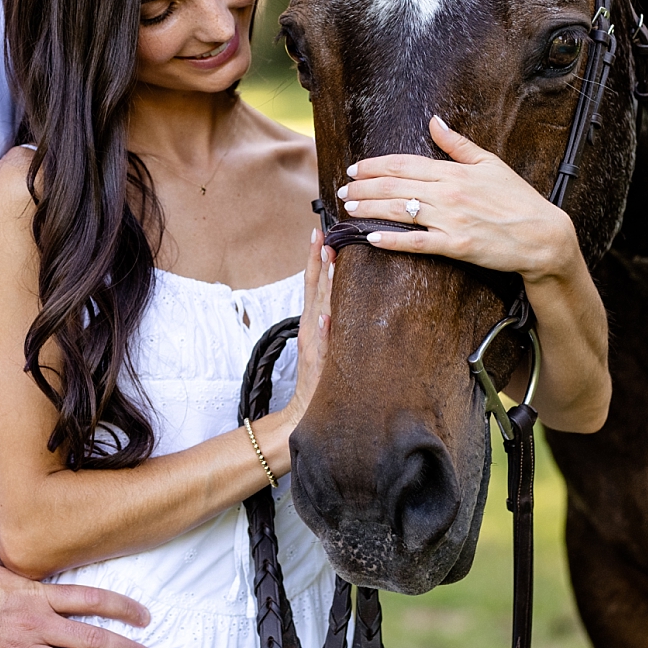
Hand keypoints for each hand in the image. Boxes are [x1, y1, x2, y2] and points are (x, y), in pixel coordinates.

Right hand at [285, 228, 333, 425]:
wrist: (305, 414)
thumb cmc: (320, 380)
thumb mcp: (325, 345)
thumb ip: (331, 323)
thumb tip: (342, 301)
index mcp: (311, 322)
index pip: (312, 284)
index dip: (314, 258)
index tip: (319, 233)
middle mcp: (310, 328)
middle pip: (313, 289)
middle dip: (318, 261)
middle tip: (325, 235)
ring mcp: (314, 344)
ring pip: (319, 309)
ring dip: (324, 284)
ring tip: (329, 261)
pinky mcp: (319, 363)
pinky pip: (323, 345)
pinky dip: (324, 330)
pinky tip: (327, 317)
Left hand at [338, 116, 579, 284]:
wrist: (543, 235)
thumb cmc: (518, 199)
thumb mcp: (490, 163)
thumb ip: (458, 144)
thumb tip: (435, 121)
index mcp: (454, 171)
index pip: (405, 163)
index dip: (375, 165)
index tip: (356, 168)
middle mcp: (449, 192)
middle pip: (395, 185)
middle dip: (364, 187)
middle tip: (342, 189)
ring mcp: (452, 219)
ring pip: (401, 210)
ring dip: (370, 208)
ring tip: (348, 208)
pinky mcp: (457, 245)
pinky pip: (417, 242)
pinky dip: (392, 240)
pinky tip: (372, 238)